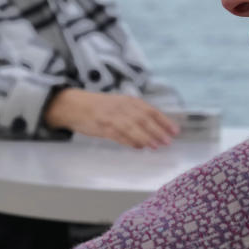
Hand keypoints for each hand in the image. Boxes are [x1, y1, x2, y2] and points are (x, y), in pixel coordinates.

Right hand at [43, 88, 178, 148]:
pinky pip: (118, 134)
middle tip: (168, 141)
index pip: (150, 110)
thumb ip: (134, 114)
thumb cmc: (98, 107)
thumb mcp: (118, 105)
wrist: (73, 105)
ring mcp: (111, 116)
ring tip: (156, 146)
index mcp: (127, 100)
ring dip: (146, 137)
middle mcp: (121, 107)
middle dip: (157, 130)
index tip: (175, 130)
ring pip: (132, 127)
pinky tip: (138, 147)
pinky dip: (129, 141)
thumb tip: (154, 129)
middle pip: (143, 119)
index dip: (164, 120)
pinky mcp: (102, 126)